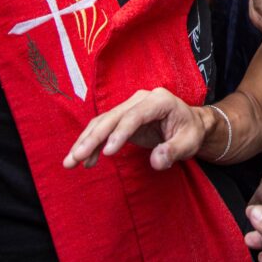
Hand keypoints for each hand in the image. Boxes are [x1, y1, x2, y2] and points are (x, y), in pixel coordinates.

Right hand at [63, 87, 214, 170]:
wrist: (190, 123)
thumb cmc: (190, 132)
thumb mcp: (189, 143)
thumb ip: (174, 151)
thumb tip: (157, 161)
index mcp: (159, 101)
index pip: (135, 116)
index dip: (120, 133)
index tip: (107, 152)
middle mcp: (141, 99)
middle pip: (112, 117)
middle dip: (92, 138)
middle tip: (75, 158)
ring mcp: (130, 106)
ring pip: (102, 122)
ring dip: (85, 141)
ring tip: (71, 162)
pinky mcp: (123, 117)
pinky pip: (103, 129)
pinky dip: (92, 143)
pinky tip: (85, 160)